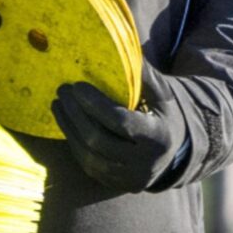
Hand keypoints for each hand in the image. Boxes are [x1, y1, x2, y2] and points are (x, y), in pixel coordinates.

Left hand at [52, 75, 193, 191]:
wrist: (174, 152)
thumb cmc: (163, 115)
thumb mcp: (163, 95)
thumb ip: (145, 76)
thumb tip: (124, 48)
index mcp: (158, 138)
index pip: (121, 122)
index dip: (95, 104)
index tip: (77, 86)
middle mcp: (144, 164)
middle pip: (99, 141)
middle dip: (76, 114)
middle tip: (63, 90)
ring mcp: (128, 178)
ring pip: (89, 156)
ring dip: (69, 128)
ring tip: (58, 104)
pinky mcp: (115, 184)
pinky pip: (87, 165)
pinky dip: (73, 143)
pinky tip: (66, 123)